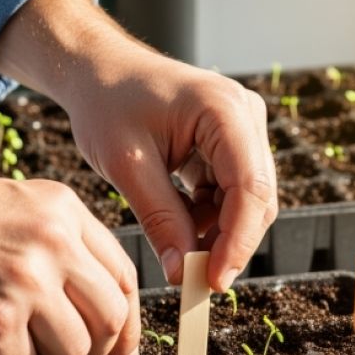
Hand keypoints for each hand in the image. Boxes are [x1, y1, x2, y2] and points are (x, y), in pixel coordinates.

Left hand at [0, 0, 277, 288]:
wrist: (97, 71)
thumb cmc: (107, 104)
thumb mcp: (127, 165)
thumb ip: (159, 218)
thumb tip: (181, 272)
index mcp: (224, 110)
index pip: (249, 187)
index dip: (237, 241)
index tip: (213, 281)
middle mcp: (245, 115)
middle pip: (256, 198)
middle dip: (229, 243)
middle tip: (194, 283)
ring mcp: (243, 128)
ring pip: (247, 201)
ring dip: (217, 232)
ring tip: (177, 251)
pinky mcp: (232, 142)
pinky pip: (231, 192)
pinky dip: (208, 217)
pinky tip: (178, 225)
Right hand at [0, 171, 140, 354]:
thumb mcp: (7, 207)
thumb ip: (57, 246)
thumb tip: (93, 302)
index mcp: (60, 209)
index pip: (124, 276)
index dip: (128, 322)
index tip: (122, 348)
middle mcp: (52, 242)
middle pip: (112, 318)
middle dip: (96, 352)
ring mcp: (26, 282)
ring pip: (75, 351)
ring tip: (8, 343)